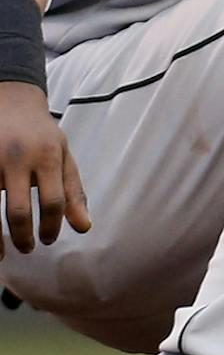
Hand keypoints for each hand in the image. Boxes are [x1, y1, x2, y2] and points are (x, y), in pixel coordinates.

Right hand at [0, 81, 89, 254]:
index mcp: (47, 157)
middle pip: (19, 209)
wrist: (11, 101)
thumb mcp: (64, 156)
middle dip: (23, 235)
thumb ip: (73, 192)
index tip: (49, 240)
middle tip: (28, 248)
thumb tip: (84, 227)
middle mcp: (17, 159)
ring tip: (1, 254)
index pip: (54, 201)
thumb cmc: (41, 134)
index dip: (52, 226)